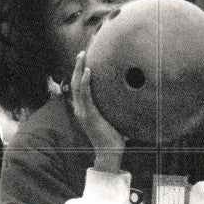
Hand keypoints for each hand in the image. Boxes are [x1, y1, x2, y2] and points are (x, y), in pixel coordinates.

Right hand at [71, 51, 125, 173]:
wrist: (110, 152)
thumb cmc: (114, 137)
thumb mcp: (113, 118)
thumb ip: (115, 107)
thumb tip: (129, 96)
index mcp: (85, 109)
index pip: (79, 87)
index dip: (80, 72)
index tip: (85, 60)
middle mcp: (80, 109)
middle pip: (75, 82)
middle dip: (77, 66)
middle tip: (82, 52)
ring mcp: (82, 111)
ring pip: (77, 85)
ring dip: (79, 69)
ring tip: (82, 56)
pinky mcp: (87, 114)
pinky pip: (85, 94)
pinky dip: (85, 82)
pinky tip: (88, 71)